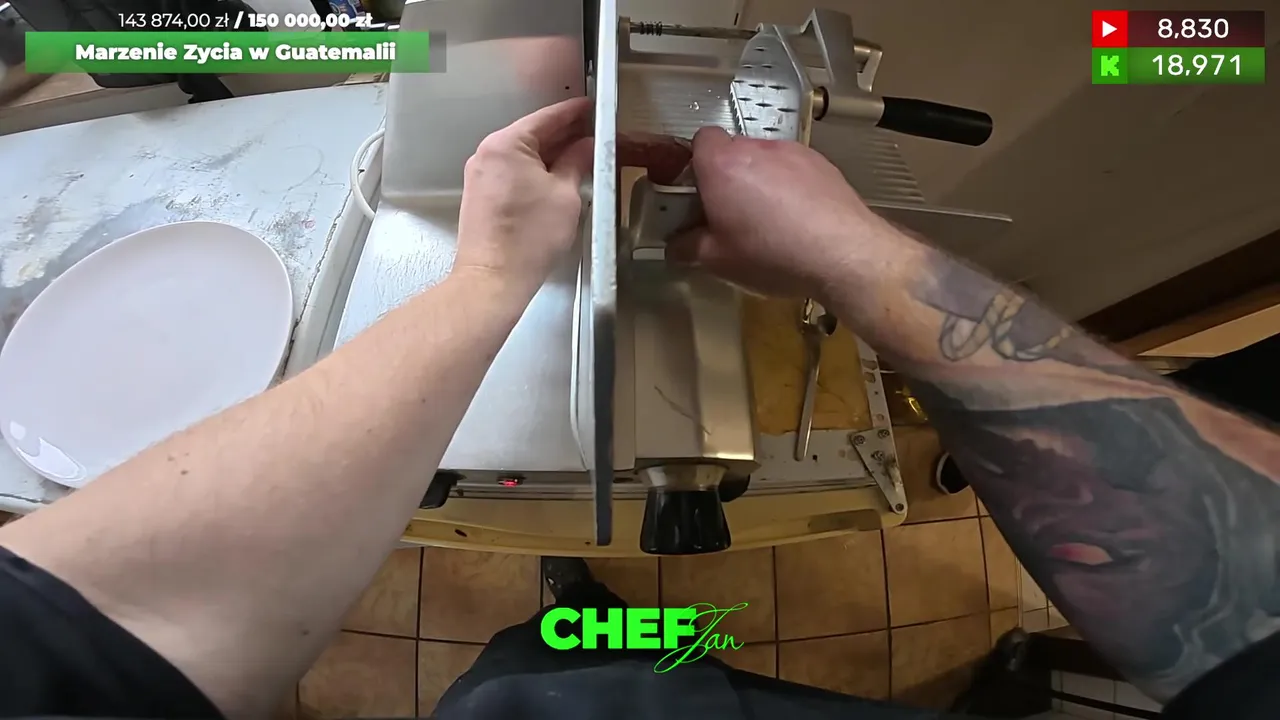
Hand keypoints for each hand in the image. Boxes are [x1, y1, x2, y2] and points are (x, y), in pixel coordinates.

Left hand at [453, 97, 593, 295]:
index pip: (546, 117)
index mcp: (506, 144)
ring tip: (580, 155)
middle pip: (531, 134)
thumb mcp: (565, 194)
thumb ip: (577, 162)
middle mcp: (487, 154)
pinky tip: (556, 177)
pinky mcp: (481, 195)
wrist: (494, 278)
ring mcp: (481, 175)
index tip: (591, 107)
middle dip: (563, 134)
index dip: (573, 112)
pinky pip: (512, 172)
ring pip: (522, 155)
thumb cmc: (529, 237)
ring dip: (549, 154)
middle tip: (592, 131)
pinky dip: (534, 170)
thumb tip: (588, 146)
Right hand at [668, 126, 893, 299]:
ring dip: (761, 182)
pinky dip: (791, 188)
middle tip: (729, 215)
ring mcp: (794, 153)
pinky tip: (798, 220)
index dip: (695, 165)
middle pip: (733, 151)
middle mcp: (757, 148)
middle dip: (728, 177)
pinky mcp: (823, 164)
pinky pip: (795, 170)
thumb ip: (688, 247)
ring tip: (769, 221)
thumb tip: (677, 244)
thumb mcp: (717, 261)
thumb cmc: (772, 254)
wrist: (844, 253)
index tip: (697, 193)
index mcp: (722, 164)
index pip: (699, 140)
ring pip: (765, 160)